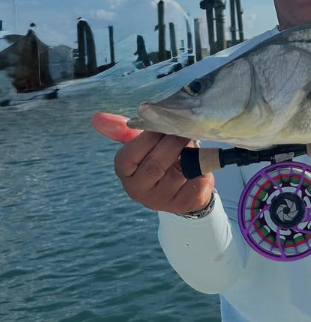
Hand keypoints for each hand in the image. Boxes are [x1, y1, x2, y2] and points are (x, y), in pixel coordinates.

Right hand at [91, 112, 213, 214]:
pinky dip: (203, 166)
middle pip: (154, 165)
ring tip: (194, 143)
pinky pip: (196, 180)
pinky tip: (202, 161)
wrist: (184, 185)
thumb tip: (96, 117)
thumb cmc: (161, 156)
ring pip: (178, 172)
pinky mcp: (185, 204)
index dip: (149, 137)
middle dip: (173, 142)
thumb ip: (123, 129)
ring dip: (190, 153)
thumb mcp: (142, 143)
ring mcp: (161, 200)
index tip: (164, 124)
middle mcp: (139, 190)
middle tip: (186, 129)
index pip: (129, 155)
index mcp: (125, 172)